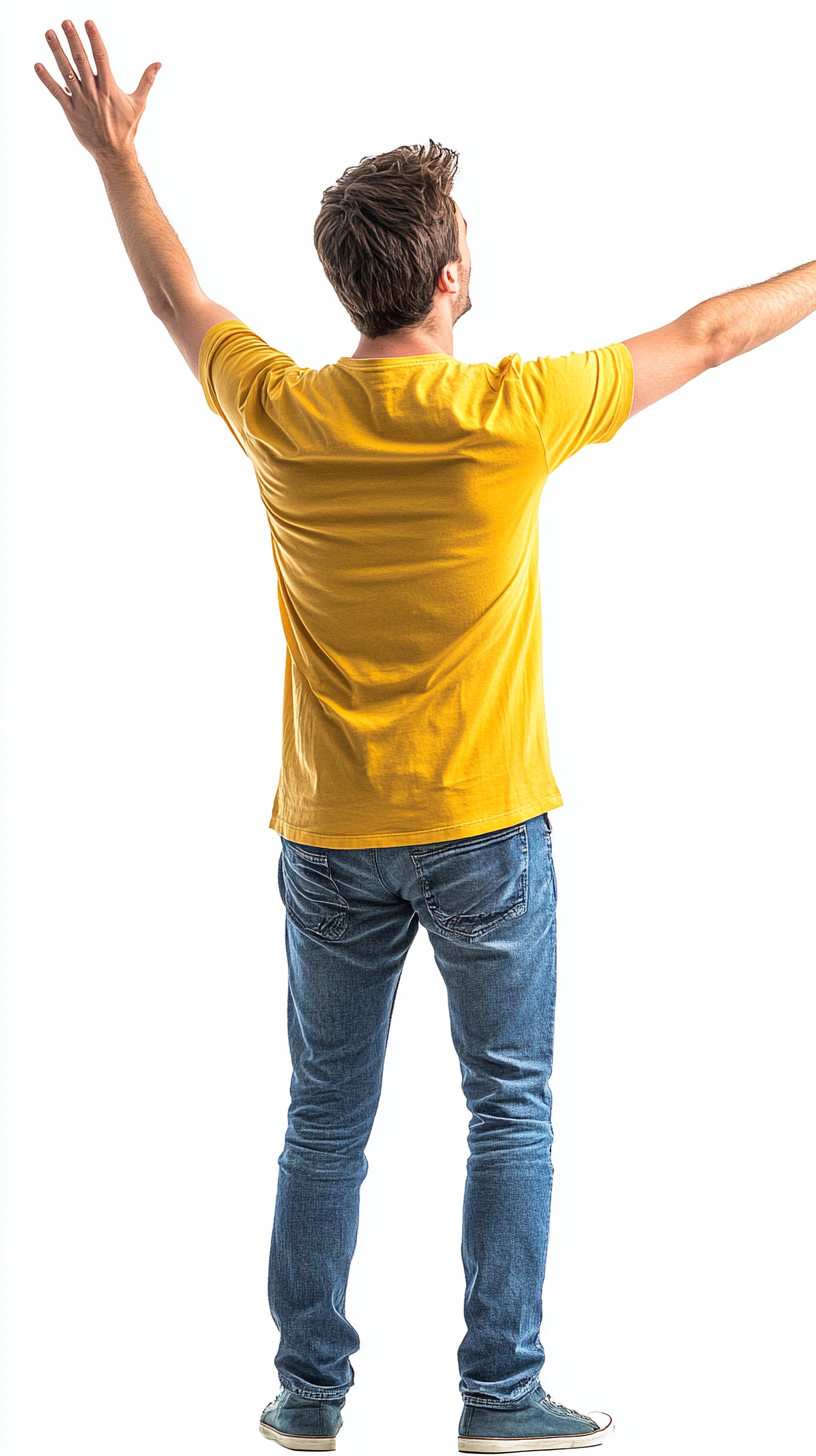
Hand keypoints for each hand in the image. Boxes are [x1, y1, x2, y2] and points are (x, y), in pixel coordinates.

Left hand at [35, 18, 159, 160]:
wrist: (113, 152)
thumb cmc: (126, 128)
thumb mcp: (139, 104)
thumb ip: (146, 81)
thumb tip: (158, 64)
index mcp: (109, 88)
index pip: (100, 58)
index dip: (94, 39)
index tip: (88, 22)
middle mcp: (94, 92)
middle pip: (81, 60)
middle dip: (73, 40)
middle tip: (65, 22)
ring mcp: (81, 101)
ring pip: (66, 72)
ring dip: (57, 52)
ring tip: (49, 34)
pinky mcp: (70, 111)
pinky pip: (57, 92)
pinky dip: (46, 79)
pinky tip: (38, 64)